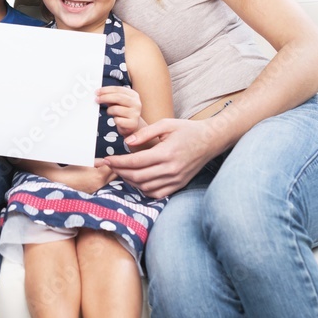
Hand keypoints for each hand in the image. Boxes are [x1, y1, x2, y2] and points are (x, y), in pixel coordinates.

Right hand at [23, 160, 114, 192]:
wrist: (60, 180)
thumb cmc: (71, 170)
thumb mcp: (86, 162)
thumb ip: (99, 162)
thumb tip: (107, 161)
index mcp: (99, 176)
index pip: (113, 167)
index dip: (112, 162)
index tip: (110, 158)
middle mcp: (100, 184)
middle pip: (115, 175)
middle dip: (114, 168)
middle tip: (110, 162)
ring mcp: (97, 190)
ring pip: (110, 181)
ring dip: (110, 175)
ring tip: (104, 169)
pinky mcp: (94, 193)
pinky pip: (104, 185)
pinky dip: (104, 180)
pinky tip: (98, 176)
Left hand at [97, 85, 142, 136]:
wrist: (132, 126)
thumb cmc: (123, 112)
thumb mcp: (118, 102)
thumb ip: (111, 96)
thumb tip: (99, 93)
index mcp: (133, 95)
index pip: (118, 89)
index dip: (106, 90)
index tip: (98, 91)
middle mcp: (136, 103)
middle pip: (118, 97)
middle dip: (105, 97)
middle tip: (97, 99)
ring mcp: (135, 114)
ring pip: (116, 109)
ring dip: (109, 110)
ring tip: (110, 112)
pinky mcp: (132, 123)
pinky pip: (117, 120)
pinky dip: (114, 120)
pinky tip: (117, 120)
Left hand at [104, 118, 222, 198]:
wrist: (211, 140)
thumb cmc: (187, 130)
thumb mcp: (166, 124)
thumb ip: (145, 133)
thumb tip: (127, 143)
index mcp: (166, 153)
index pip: (136, 161)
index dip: (118, 162)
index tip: (106, 159)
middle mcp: (171, 169)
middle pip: (138, 176)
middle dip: (120, 171)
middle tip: (109, 165)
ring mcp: (176, 179)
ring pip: (145, 187)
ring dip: (130, 181)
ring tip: (121, 171)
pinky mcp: (179, 185)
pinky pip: (157, 193)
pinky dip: (143, 189)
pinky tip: (137, 180)